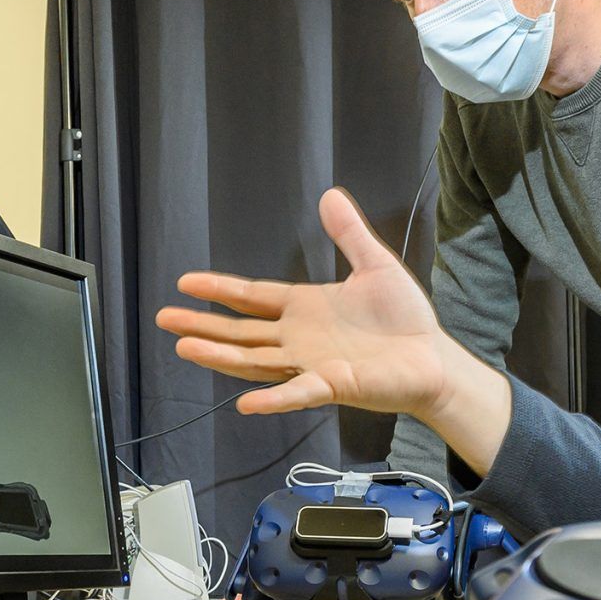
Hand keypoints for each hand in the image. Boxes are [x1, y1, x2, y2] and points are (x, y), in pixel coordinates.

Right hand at [156, 188, 467, 421]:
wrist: (434, 358)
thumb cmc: (405, 320)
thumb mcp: (375, 265)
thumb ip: (349, 234)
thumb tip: (331, 195)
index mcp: (304, 309)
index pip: (252, 298)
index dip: (219, 290)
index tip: (186, 283)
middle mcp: (299, 339)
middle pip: (241, 333)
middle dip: (202, 326)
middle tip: (165, 319)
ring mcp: (311, 364)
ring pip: (256, 362)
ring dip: (221, 358)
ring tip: (186, 348)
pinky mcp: (333, 385)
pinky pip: (297, 392)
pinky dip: (273, 400)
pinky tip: (246, 404)